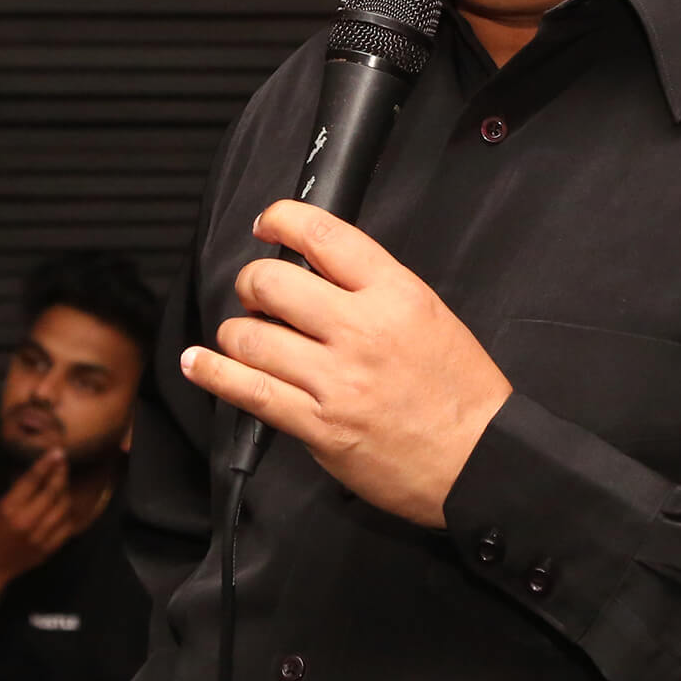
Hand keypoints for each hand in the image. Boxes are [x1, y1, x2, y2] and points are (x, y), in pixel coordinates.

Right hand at [0, 448, 79, 584]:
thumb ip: (19, 492)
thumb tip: (41, 470)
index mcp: (9, 509)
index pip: (32, 481)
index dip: (46, 464)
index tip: (57, 452)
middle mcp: (26, 522)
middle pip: (52, 492)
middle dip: (60, 474)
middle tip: (63, 463)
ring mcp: (40, 537)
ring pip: (63, 507)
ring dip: (65, 492)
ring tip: (62, 483)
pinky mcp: (49, 548)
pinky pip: (67, 525)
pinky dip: (68, 512)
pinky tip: (64, 504)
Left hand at [179, 200, 511, 528]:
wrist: (482, 461)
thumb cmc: (463, 393)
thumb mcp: (432, 317)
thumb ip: (377, 292)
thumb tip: (319, 276)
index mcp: (397, 294)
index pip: (324, 236)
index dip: (282, 220)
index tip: (267, 224)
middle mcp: (362, 330)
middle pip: (272, 283)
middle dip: (251, 283)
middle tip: (255, 293)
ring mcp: (337, 379)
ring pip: (250, 337)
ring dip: (236, 332)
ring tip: (242, 336)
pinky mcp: (318, 426)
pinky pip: (249, 391)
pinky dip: (213, 374)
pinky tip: (198, 363)